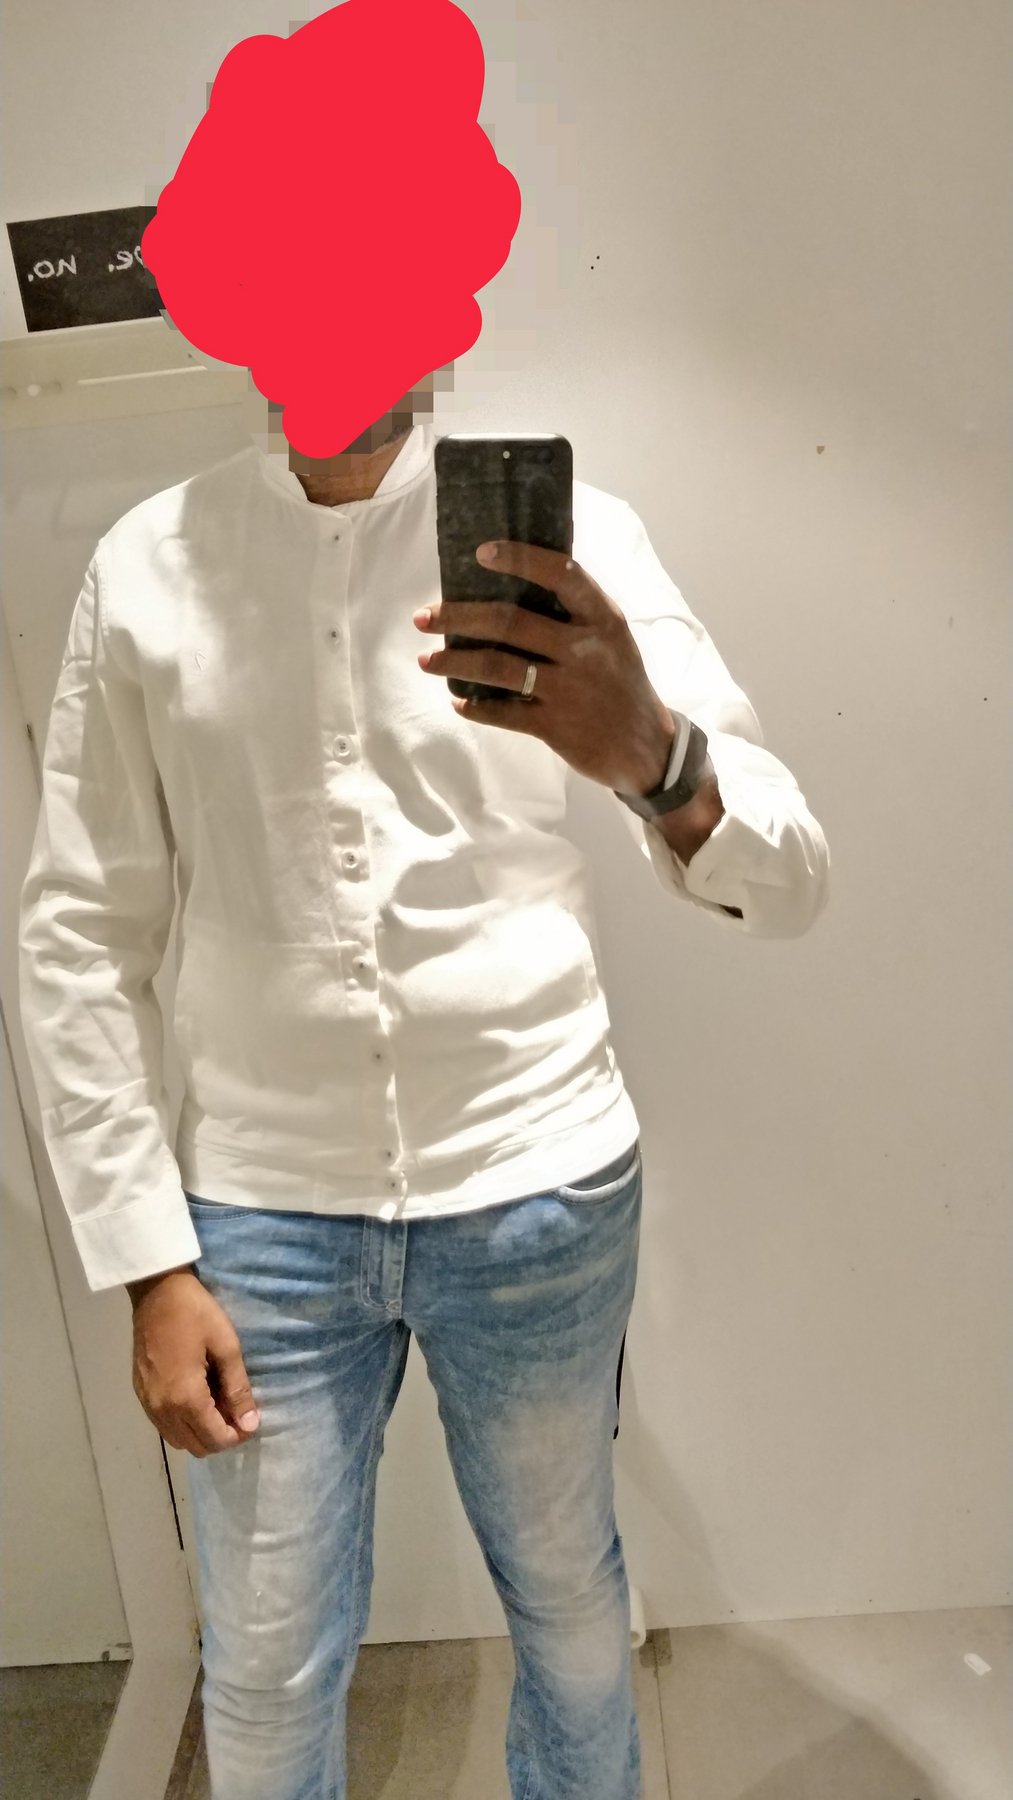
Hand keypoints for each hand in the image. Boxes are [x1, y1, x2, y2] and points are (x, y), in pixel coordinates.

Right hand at [129, 1267, 259, 1456]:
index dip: (237, 1436)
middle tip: (237, 1412)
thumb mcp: (226, 1346)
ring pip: (178, 1440)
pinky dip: (183, 1424)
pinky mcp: (140, 1394)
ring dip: (200, 1433)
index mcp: (185, 1397)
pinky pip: (164, 1426)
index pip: (214, 1439)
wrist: (155, 1291)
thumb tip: (250, 1423)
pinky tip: (196, 1400)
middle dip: (220, 1437)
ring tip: (218, 1405)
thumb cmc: (195, 1313)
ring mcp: (147, 1403)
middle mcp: (162, 1409)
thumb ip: (238, 1389)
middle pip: (196, 1446)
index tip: (251, 1420)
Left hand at [413, 540, 675, 794]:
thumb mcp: (613, 639)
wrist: (649, 748)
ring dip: (453, 662)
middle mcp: (585, 648)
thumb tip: (517, 584)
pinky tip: (459, 702)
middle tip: (423, 617)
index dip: (519, 559)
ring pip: (496, 666)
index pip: (560, 573)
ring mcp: (569, 688)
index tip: (480, 552)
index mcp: (602, 618)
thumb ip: (576, 613)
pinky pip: (503, 712)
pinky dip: (475, 707)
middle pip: (509, 621)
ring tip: (426, 660)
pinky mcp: (556, 726)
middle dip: (458, 616)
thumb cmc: (621, 684)